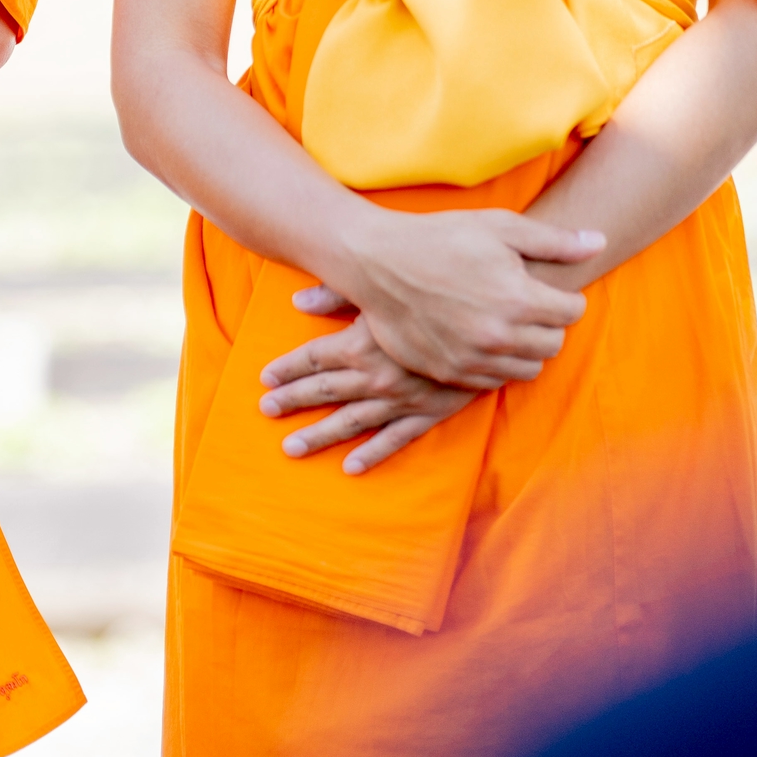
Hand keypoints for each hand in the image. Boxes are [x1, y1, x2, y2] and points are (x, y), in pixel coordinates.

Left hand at [259, 314, 479, 472]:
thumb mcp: (383, 289)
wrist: (491, 321)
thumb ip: (337, 294)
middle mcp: (375, 377)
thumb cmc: (434, 296)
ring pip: (350, 422)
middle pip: (324, 391)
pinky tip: (350, 466)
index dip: (286, 369)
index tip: (265, 379)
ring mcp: (401, 400)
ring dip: (319, 435)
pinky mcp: (428, 413)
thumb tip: (297, 300)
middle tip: (266, 411)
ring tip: (290, 447)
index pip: (312, 359)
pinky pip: (394, 439)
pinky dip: (372, 454)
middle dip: (292, 401)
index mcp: (360, 345)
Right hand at [339, 208, 605, 388]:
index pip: (572, 312)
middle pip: (554, 344)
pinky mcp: (451, 373)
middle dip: (547, 323)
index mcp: (519, 299)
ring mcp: (474, 358)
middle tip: (524, 303)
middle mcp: (501, 336)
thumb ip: (554, 242)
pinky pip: (494, 381)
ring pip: (528, 367)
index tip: (542, 285)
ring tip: (503, 321)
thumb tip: (600, 243)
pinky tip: (479, 336)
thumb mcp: (499, 227)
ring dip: (524, 347)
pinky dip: (495, 363)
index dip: (563, 297)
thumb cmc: (440, 237)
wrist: (378, 263)